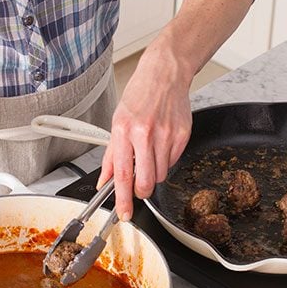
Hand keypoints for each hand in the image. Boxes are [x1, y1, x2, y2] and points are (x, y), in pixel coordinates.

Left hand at [97, 47, 191, 220]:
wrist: (165, 74)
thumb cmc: (139, 96)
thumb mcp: (116, 122)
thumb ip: (111, 156)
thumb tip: (104, 181)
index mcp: (124, 130)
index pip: (122, 174)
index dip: (123, 199)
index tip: (124, 213)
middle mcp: (145, 133)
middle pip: (146, 181)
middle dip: (142, 192)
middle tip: (139, 187)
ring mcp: (166, 135)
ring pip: (161, 175)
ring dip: (154, 173)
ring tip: (150, 154)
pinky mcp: (182, 135)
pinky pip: (172, 162)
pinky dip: (165, 160)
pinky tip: (161, 144)